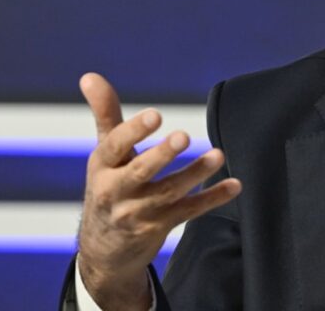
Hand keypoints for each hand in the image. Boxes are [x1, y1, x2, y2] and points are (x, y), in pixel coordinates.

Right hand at [75, 73, 241, 309]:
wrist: (103, 249)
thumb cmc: (109, 186)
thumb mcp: (103, 154)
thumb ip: (105, 114)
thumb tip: (89, 76)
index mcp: (102, 167)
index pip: (114, 147)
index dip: (134, 131)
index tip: (156, 115)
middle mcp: (116, 191)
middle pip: (140, 172)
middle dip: (161, 155)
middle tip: (184, 136)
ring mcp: (139, 212)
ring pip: (169, 192)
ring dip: (195, 173)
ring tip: (219, 155)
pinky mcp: (160, 226)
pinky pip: (189, 211)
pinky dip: (212, 199)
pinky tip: (235, 185)